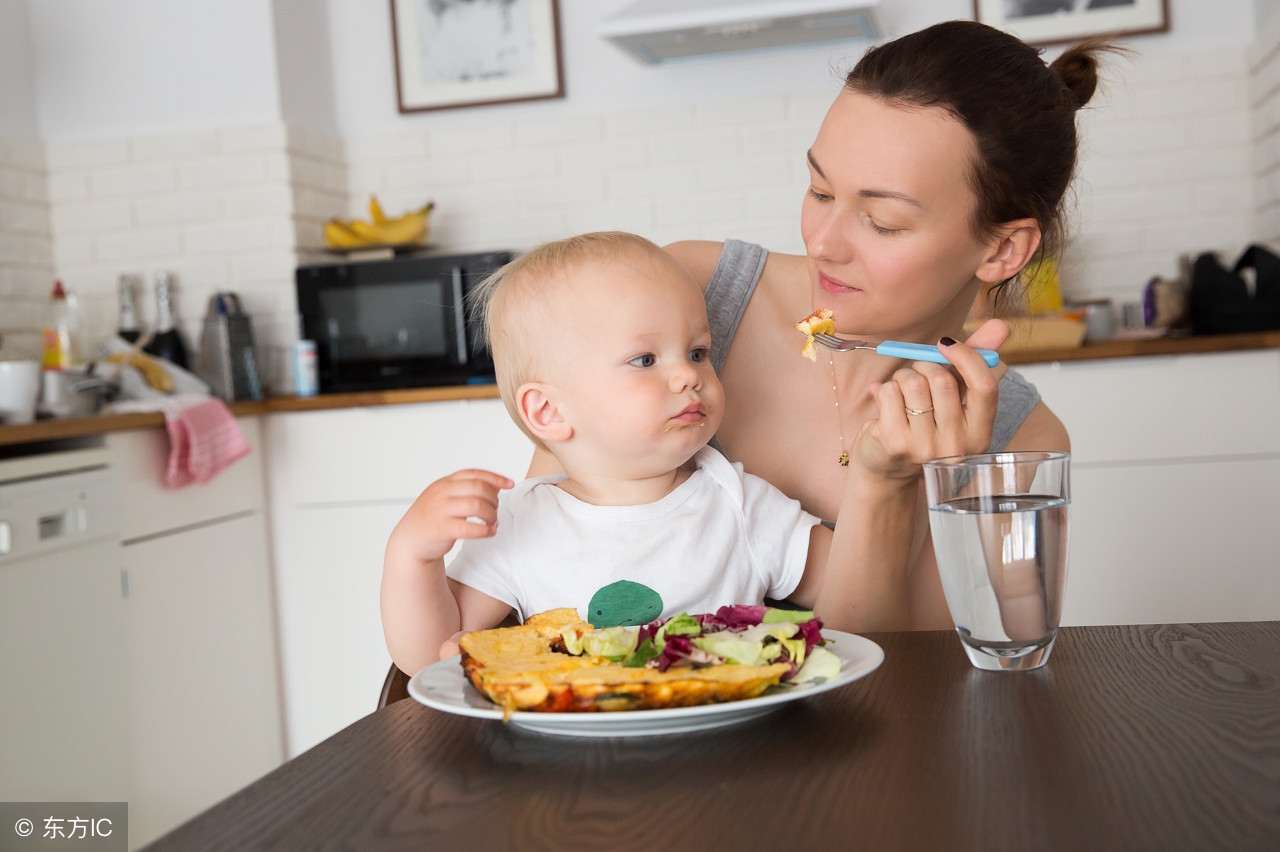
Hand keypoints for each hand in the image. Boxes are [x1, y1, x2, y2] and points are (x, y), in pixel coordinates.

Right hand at [395, 469, 513, 561]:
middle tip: (496, 509)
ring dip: (491, 514)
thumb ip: (468, 490)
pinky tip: (489, 532)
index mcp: (445, 483)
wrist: (409, 540)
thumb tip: (496, 486)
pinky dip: (485, 530)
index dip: (495, 478)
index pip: (474, 474)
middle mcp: (442, 494)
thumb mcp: (446, 498)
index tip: (510, 484)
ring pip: (476, 505)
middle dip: (493, 499)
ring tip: (493, 522)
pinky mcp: (441, 529)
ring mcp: (440, 510)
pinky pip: (470, 527)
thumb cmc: (432, 518)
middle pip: (478, 488)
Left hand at [854, 320, 1009, 478]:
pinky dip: (884, 389)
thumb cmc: (924, 427)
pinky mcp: (895, 443)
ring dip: (902, 377)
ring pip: (914, 384)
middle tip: (916, 372)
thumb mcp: (954, 399)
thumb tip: (1001, 325)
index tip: (946, 343)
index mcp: (980, 433)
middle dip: (924, 365)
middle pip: (943, 381)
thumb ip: (974, 364)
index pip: (985, 387)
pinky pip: (889, 393)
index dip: (967, 357)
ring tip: (901, 390)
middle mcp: (957, 444)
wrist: (887, 469)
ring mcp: (925, 446)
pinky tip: (887, 405)